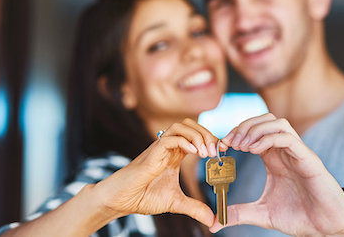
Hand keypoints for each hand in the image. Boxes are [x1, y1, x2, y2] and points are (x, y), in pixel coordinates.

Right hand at [91, 118, 225, 226]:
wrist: (121, 200)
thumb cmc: (143, 197)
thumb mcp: (176, 202)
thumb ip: (195, 208)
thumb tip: (212, 219)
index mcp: (174, 155)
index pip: (196, 136)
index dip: (211, 139)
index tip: (222, 150)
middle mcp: (168, 148)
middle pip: (190, 125)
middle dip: (206, 134)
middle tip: (215, 151)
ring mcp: (159, 149)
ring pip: (180, 126)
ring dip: (197, 135)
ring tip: (206, 152)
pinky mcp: (151, 154)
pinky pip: (169, 139)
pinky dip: (184, 141)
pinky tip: (194, 152)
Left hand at [211, 113, 343, 235]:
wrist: (325, 227)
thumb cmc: (300, 217)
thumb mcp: (262, 214)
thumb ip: (239, 213)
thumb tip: (215, 223)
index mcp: (275, 159)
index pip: (255, 132)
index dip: (237, 133)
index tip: (222, 145)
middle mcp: (286, 152)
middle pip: (265, 120)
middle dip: (245, 126)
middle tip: (231, 142)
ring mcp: (298, 153)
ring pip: (278, 123)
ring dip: (256, 129)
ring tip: (242, 145)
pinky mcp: (309, 160)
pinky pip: (288, 138)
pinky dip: (269, 138)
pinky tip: (255, 150)